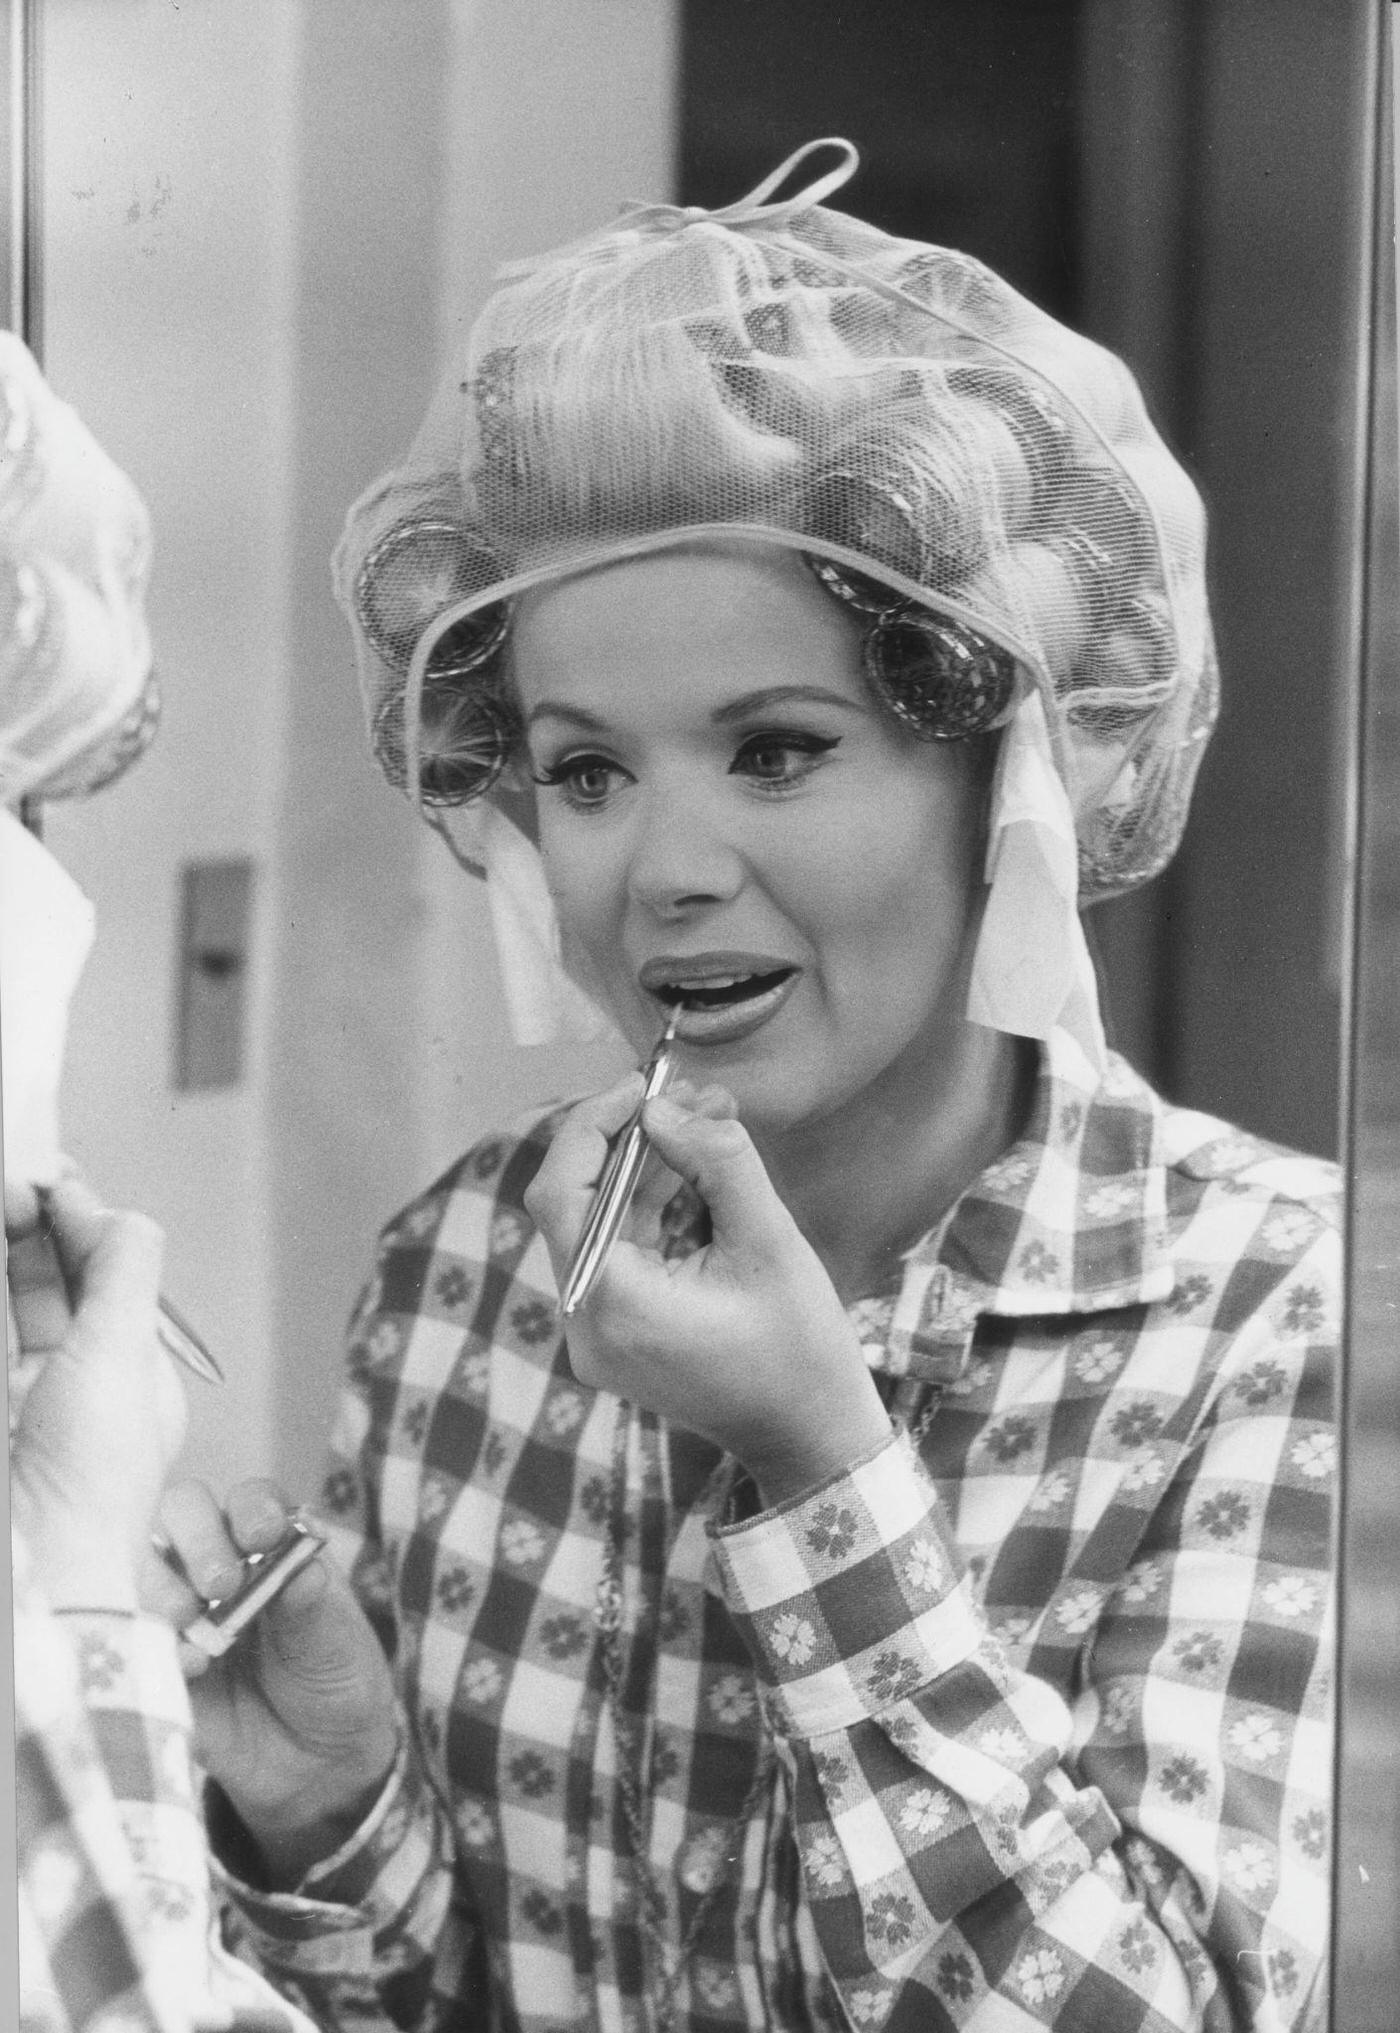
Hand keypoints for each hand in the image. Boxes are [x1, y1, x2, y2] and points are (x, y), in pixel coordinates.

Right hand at [7, 1174, 186, 1609]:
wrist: (35, 1566)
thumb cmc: (92, 1471)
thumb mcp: (125, 1353)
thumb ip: (123, 1271)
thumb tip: (114, 1208)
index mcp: (126, 1374)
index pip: (104, 1276)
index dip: (76, 1221)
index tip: (45, 1175)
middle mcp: (71, 1384)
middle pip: (45, 1283)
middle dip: (28, 1226)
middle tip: (13, 1179)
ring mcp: (20, 1399)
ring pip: (15, 1306)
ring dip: (10, 1250)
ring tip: (5, 1197)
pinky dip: (3, 1289)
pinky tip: (4, 1243)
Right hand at [150, 1476, 397, 1884]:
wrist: (317, 1767)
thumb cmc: (335, 1683)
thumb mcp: (338, 1644)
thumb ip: (314, 1606)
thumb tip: (299, 1566)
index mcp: (272, 1547)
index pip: (251, 1502)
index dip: (252, 1508)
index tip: (264, 1535)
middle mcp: (219, 1565)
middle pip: (184, 1514)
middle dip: (199, 1537)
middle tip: (221, 1581)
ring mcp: (181, 1608)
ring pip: (146, 1566)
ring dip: (163, 1585)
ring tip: (191, 1619)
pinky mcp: (155, 1659)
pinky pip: (132, 1635)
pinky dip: (152, 1642)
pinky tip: (185, 1663)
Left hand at [526, 1080, 890, 1504]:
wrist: (812, 1439)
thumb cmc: (800, 1349)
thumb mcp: (769, 1242)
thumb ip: (716, 1163)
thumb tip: (664, 1108)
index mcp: (613, 1304)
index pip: (562, 1193)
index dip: (591, 1127)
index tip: (640, 1086)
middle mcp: (586, 1324)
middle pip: (577, 1206)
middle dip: (631, 1141)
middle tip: (691, 1095)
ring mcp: (598, 1336)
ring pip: (601, 1226)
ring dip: (648, 1171)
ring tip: (709, 1118)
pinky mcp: (618, 1338)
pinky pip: (620, 1256)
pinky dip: (653, 1211)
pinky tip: (699, 1173)